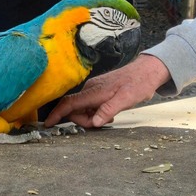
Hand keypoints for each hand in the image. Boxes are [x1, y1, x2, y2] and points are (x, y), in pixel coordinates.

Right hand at [45, 55, 169, 128]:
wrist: (147, 71)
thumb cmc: (139, 83)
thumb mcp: (127, 99)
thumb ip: (109, 110)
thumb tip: (94, 122)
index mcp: (95, 91)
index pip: (70, 103)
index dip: (57, 114)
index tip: (47, 124)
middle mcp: (91, 89)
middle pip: (75, 109)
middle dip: (84, 120)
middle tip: (102, 122)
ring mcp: (94, 89)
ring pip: (83, 108)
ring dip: (91, 117)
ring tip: (110, 116)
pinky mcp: (99, 91)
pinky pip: (90, 105)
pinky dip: (96, 112)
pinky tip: (109, 112)